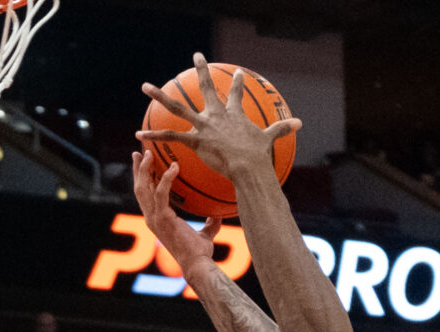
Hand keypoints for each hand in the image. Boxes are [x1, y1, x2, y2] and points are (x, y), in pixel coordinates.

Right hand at [132, 150, 221, 281]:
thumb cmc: (201, 253)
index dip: (142, 179)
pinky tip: (175, 167)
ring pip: (143, 188)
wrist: (198, 263)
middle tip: (140, 152)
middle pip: (139, 189)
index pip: (145, 196)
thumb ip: (210, 223)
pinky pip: (161, 192)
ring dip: (145, 168)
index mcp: (157, 220)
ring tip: (150, 152)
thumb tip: (219, 214)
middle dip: (137, 169)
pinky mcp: (162, 217)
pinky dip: (166, 178)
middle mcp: (151, 218)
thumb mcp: (206, 234)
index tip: (144, 163)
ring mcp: (154, 218)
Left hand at [135, 53, 300, 179]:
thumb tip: (300, 123)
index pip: (237, 94)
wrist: (247, 166)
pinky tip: (139, 132)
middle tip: (196, 56)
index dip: (239, 83)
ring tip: (144, 86)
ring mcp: (204, 125)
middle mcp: (217, 114)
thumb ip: (282, 129)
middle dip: (201, 70)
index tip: (239, 73)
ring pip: (177, 106)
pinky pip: (170, 135)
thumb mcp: (270, 139)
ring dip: (159, 96)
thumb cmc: (258, 155)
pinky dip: (154, 134)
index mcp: (235, 114)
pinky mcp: (195, 139)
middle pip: (206, 88)